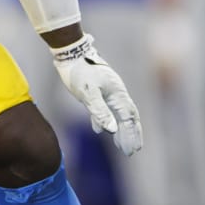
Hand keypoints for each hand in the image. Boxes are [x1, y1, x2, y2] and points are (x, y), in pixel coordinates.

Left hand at [52, 34, 142, 155]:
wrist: (71, 53)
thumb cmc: (80, 72)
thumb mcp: (88, 93)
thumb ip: (99, 112)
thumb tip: (111, 130)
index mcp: (117, 94)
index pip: (129, 118)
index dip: (132, 134)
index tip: (132, 150)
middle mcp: (117, 93)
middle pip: (128, 117)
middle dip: (131, 134)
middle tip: (132, 151)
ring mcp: (109, 91)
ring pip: (119, 114)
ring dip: (121, 129)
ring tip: (121, 145)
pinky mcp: (99, 90)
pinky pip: (107, 109)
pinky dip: (106, 121)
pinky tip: (101, 130)